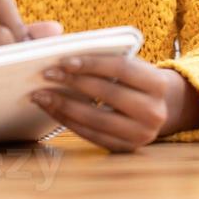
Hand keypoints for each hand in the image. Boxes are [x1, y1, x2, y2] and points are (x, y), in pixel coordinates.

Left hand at [30, 55, 198, 152]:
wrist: (157, 110)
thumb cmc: (135, 81)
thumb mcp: (131, 66)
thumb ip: (106, 58)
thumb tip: (64, 50)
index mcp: (157, 83)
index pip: (121, 68)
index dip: (92, 63)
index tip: (63, 61)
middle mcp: (154, 111)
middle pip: (108, 94)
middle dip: (73, 83)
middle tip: (46, 75)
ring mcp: (141, 134)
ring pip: (96, 119)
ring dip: (64, 105)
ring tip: (41, 95)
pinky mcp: (125, 148)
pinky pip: (91, 136)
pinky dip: (68, 122)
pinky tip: (53, 110)